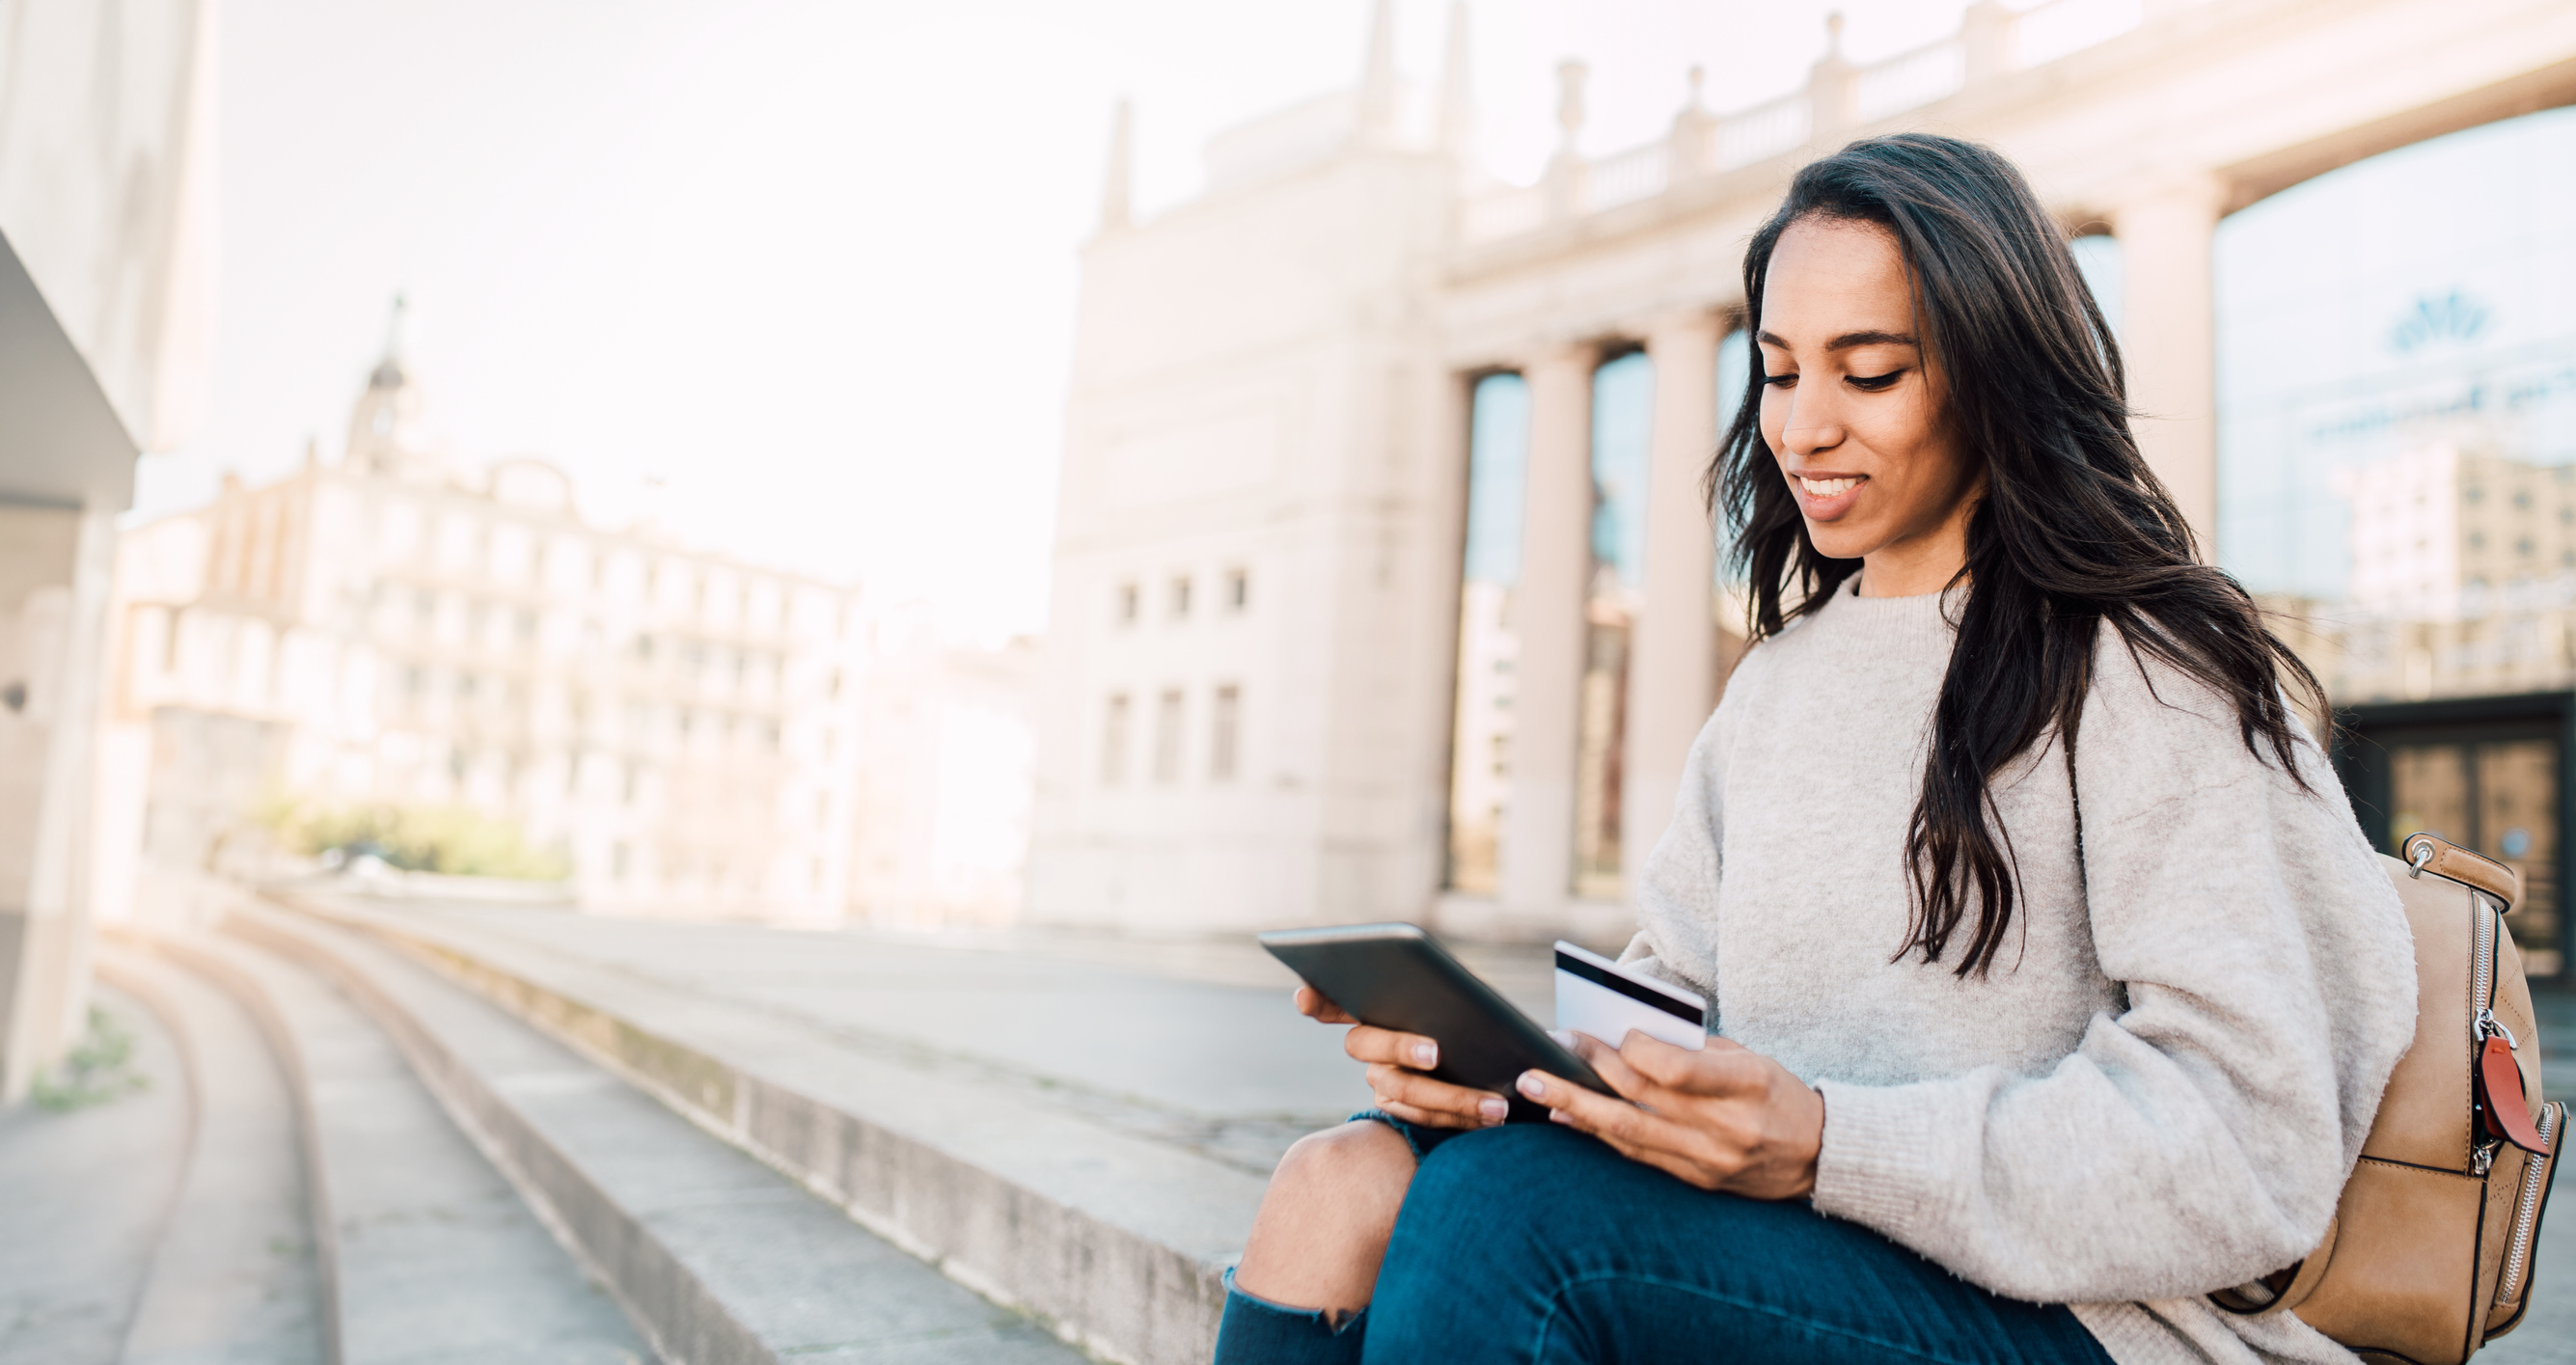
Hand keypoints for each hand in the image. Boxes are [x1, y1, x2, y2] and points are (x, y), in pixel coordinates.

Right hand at [1293, 986, 1508, 1129]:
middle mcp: (1367, 1042)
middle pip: (1364, 1044)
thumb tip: (1447, 995)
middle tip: (1435, 1051)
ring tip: (1496, 1103)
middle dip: (1399, 1046)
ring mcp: (1379, 1078)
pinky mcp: (1398, 1108)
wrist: (1491, 1058)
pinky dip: (1461, 1117)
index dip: (1315, 999)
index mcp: (1371, 1003)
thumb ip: (1437, 991)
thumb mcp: (1457, 996)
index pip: (1332, 997)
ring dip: (1452, 1096)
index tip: (1305, 999)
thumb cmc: (1471, 1014)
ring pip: (1401, 1089)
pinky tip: (1495, 1117)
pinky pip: (1423, 1118)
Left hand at [1514, 1031, 1822, 1198]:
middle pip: (1641, 1100)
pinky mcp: (1697, 1180)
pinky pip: (1638, 1154)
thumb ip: (1693, 1050)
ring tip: (1536, 1088)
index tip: (1610, 1034)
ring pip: (1629, 1132)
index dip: (1636, 1051)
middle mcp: (1727, 1127)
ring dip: (1576, 1109)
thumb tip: (1625, 1039)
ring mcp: (1710, 1160)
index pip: (1677, 1070)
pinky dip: (1598, 1134)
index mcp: (1747, 1084)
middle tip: (1542, 1057)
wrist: (1818, 1155)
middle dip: (1584, 1075)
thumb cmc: (1776, 1092)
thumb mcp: (1750, 1057)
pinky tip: (1568, 1117)